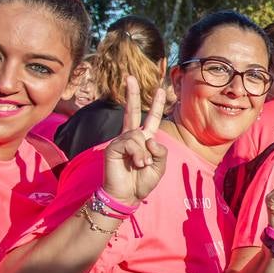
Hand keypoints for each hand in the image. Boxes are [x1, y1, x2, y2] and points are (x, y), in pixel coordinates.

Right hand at [102, 76, 167, 202]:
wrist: (127, 196)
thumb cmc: (142, 182)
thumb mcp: (159, 167)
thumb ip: (160, 152)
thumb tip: (149, 138)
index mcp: (144, 140)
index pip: (151, 119)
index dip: (156, 105)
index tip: (160, 89)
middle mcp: (131, 137)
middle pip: (131, 111)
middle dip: (132, 94)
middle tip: (130, 77)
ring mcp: (121, 141)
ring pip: (138, 135)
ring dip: (144, 153)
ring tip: (141, 165)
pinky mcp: (113, 148)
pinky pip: (130, 143)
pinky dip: (137, 154)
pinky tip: (136, 163)